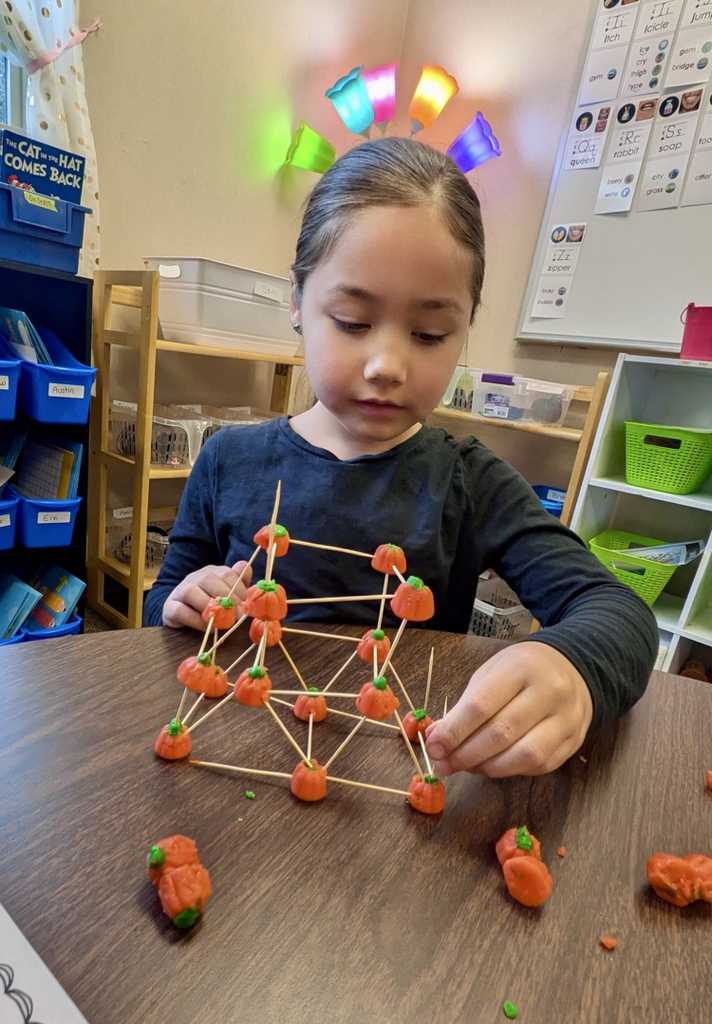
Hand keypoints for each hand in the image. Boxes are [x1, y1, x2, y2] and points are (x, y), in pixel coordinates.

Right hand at [162, 560, 252, 630]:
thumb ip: (239, 582)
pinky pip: (180, 610)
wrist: (182, 614)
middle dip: (226, 597)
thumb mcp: (229, 594)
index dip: (239, 589)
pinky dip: (196, 620)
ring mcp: (180, 591)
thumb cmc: (211, 604)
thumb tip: (246, 567)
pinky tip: (208, 628)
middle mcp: (195, 577)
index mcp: (212, 572)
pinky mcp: (169, 607)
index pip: (226, 573)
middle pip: (208, 578)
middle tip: (239, 615)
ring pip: (191, 591)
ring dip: (209, 607)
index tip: (248, 606)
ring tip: (223, 621)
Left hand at [424, 643, 592, 777]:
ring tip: (467, 766)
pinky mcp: (574, 742)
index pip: (481, 706)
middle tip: (444, 764)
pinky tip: (493, 765)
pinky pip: (540, 766)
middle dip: (466, 754)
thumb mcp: (491, 673)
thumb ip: (465, 706)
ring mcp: (566, 718)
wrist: (574, 669)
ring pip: (524, 756)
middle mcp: (548, 692)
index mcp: (521, 667)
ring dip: (488, 768)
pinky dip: (511, 770)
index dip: (454, 731)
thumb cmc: (523, 670)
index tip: (434, 747)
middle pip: (501, 733)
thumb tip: (437, 738)